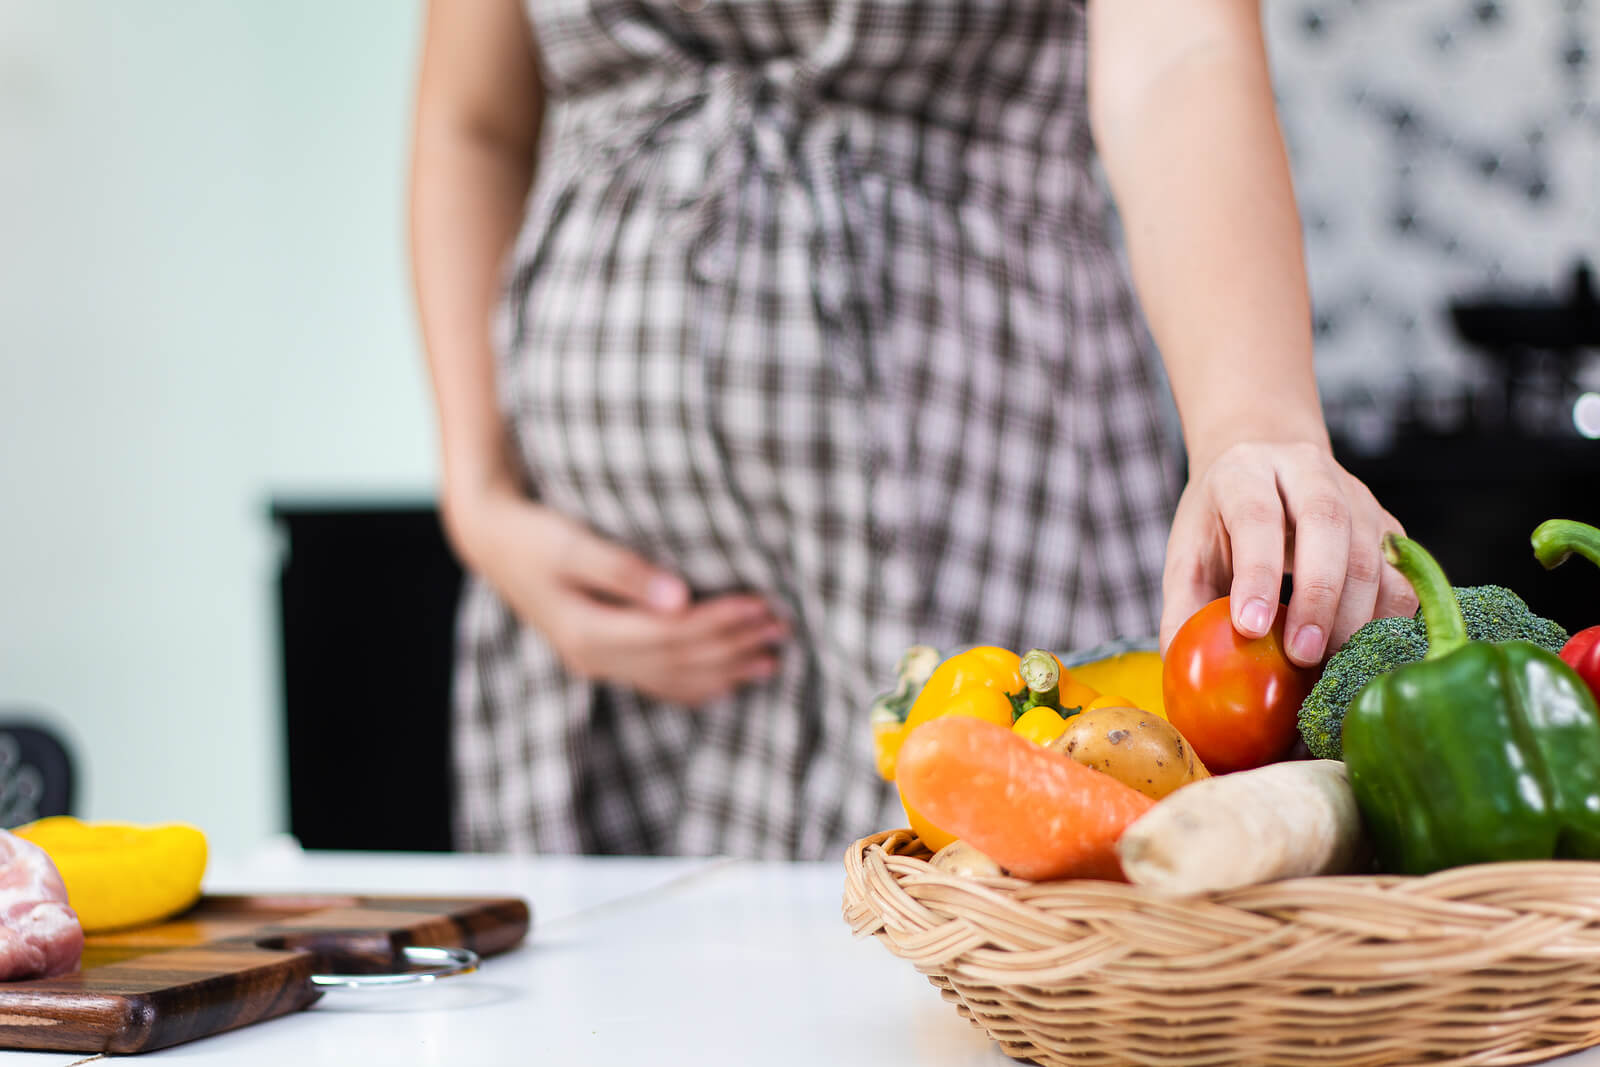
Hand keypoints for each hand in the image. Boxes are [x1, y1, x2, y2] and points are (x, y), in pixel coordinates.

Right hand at [447, 487, 788, 705]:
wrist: (491, 541)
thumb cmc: (533, 533)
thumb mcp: (571, 544)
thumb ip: (623, 570)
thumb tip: (679, 597)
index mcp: (587, 631)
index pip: (670, 634)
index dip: (720, 622)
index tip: (761, 604)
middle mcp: (594, 658)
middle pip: (678, 660)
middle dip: (733, 645)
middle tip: (782, 627)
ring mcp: (596, 665)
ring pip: (672, 679)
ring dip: (724, 670)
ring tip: (772, 660)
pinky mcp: (600, 658)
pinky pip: (656, 683)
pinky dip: (696, 684)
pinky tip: (729, 681)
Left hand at [1158, 441, 1417, 667]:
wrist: (1265, 466)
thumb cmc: (1220, 520)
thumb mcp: (1188, 551)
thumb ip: (1182, 605)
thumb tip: (1183, 666)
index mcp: (1246, 473)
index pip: (1257, 516)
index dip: (1257, 573)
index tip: (1251, 627)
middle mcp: (1307, 472)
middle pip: (1327, 525)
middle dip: (1317, 597)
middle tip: (1302, 656)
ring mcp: (1356, 496)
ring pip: (1371, 552)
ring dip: (1357, 615)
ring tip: (1331, 665)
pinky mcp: (1387, 526)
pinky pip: (1402, 575)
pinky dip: (1387, 619)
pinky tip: (1365, 652)